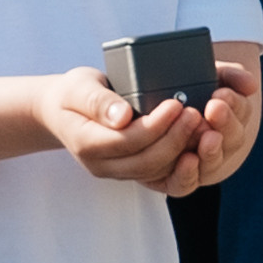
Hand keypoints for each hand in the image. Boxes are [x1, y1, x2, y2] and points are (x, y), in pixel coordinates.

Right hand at [36, 66, 217, 190]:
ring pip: (156, 172)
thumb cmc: (72, 94)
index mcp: (86, 143)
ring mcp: (116, 171)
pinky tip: (195, 141)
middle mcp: (101, 165)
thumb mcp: (78, 87)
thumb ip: (98, 101)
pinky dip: (179, 160)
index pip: (127, 141)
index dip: (155, 126)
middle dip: (175, 140)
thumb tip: (123, 117)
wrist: (62, 112)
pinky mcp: (130, 171)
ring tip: (201, 126)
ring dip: (181, 152)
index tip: (176, 105)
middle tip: (195, 114)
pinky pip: (159, 174)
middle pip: (146, 162)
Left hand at [181, 48, 262, 192]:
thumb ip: (229, 75)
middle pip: (233, 139)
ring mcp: (199, 163)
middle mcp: (219, 142)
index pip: (242, 111)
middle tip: (215, 107)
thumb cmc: (174, 89)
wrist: (139, 108)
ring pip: (213, 162)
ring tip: (207, 134)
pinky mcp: (175, 179)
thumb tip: (250, 85)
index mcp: (228, 115)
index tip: (221, 93)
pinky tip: (188, 159)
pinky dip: (188, 174)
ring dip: (212, 149)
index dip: (236, 104)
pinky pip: (185, 184)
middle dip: (226, 123)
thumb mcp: (203, 74)